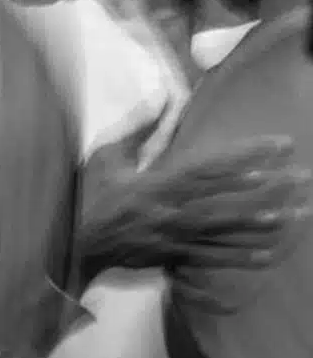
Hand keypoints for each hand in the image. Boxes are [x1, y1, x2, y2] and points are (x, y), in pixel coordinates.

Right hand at [79, 135, 310, 283]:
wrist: (68, 242)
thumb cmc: (85, 196)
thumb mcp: (106, 156)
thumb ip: (139, 128)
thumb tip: (165, 97)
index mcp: (157, 182)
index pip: (212, 166)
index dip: (249, 155)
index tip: (280, 145)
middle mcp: (170, 211)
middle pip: (228, 199)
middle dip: (268, 189)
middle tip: (303, 179)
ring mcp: (172, 237)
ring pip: (225, 231)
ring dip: (262, 223)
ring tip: (297, 216)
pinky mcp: (169, 256)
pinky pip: (210, 259)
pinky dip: (239, 258)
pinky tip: (267, 255)